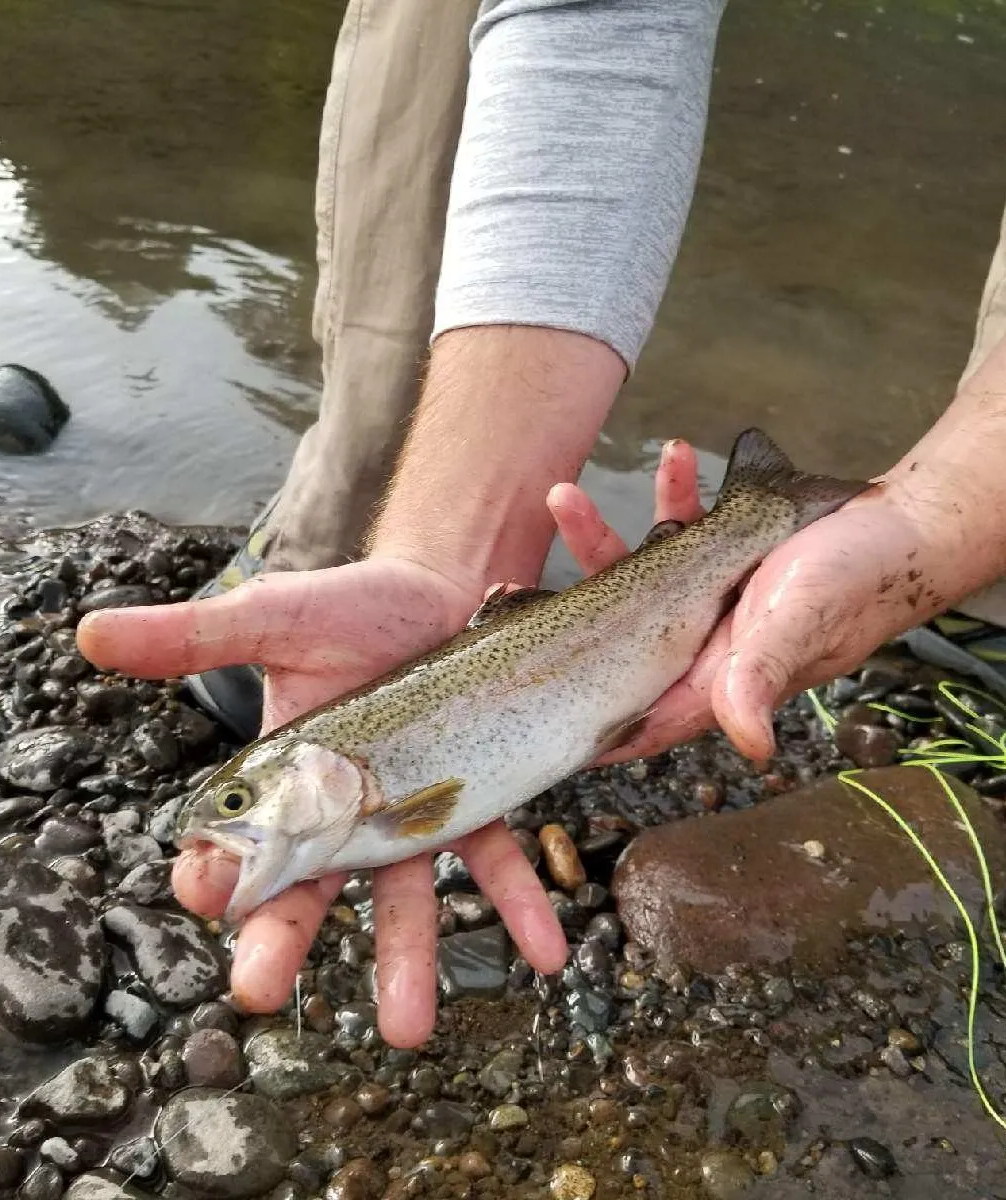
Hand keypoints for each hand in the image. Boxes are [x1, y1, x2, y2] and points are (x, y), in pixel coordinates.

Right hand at [76, 442, 701, 1046]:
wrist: (442, 592)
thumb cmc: (348, 610)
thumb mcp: (271, 616)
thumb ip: (192, 635)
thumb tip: (89, 634)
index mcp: (281, 780)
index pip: (232, 837)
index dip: (213, 866)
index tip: (202, 890)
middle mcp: (341, 815)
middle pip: (305, 890)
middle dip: (280, 942)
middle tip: (257, 992)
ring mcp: (409, 817)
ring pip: (401, 898)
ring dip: (405, 962)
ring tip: (407, 1029)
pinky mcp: (475, 803)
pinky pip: (494, 860)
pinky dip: (519, 904)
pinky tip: (544, 950)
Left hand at [551, 443, 966, 766]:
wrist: (904, 526)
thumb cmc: (860, 579)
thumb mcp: (801, 623)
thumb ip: (762, 674)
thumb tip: (747, 740)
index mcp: (713, 679)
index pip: (633, 713)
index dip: (578, 719)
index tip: (515, 716)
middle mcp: (700, 647)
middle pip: (612, 643)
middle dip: (558, 615)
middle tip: (505, 588)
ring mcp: (705, 604)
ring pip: (632, 580)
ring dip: (597, 538)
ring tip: (562, 495)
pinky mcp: (720, 560)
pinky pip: (678, 533)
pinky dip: (669, 498)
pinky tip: (671, 459)